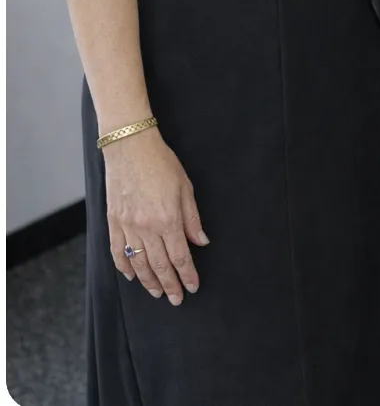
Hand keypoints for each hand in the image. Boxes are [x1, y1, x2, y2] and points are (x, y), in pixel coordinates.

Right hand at [104, 128, 209, 305]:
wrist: (130, 146)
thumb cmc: (161, 162)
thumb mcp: (185, 187)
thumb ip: (192, 218)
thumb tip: (201, 242)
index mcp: (168, 219)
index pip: (180, 256)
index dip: (187, 275)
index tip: (193, 287)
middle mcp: (147, 227)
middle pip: (160, 265)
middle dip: (170, 285)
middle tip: (176, 299)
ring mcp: (127, 226)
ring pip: (138, 264)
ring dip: (148, 281)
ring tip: (157, 292)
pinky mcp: (113, 221)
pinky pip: (117, 251)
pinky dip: (124, 267)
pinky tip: (132, 276)